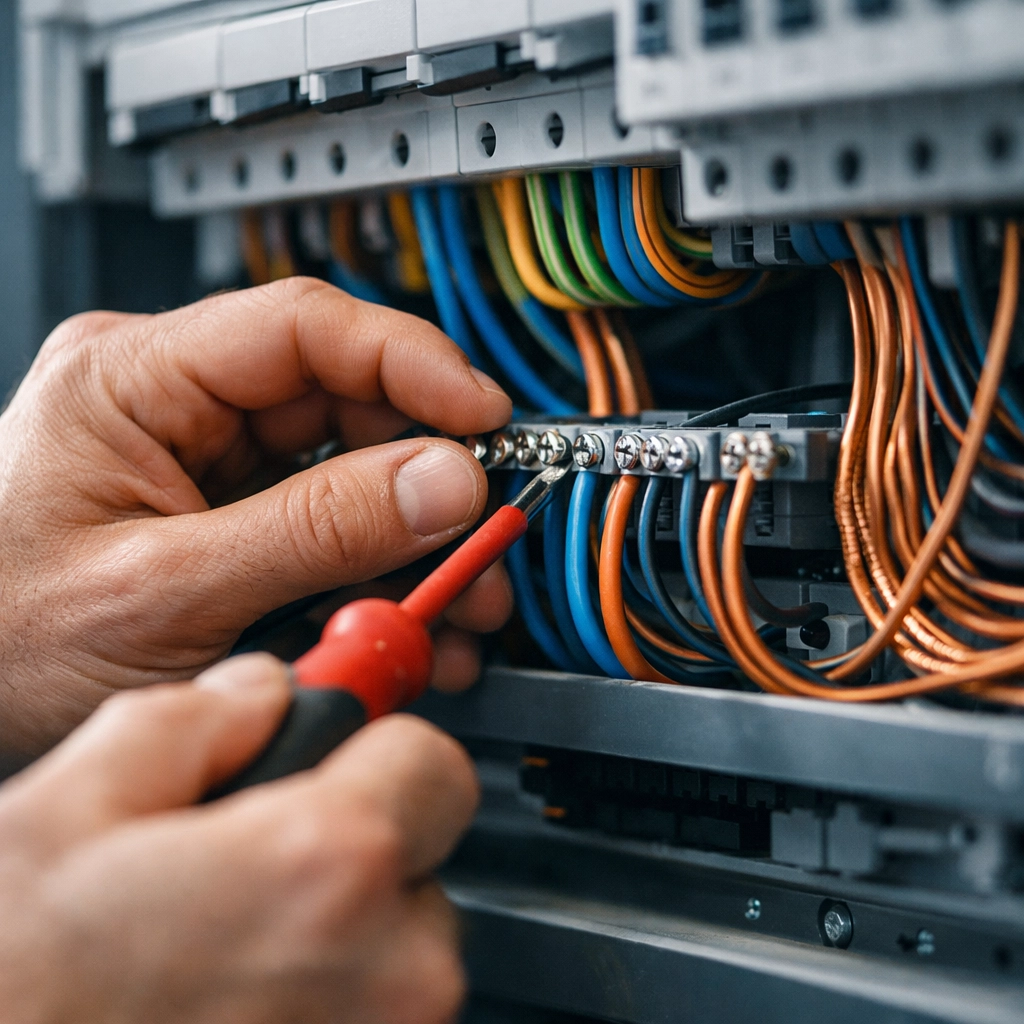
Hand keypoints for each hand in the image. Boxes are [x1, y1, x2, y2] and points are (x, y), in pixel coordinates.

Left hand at [0, 279, 512, 759]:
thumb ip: (313, 533)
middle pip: (344, 406)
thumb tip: (440, 482)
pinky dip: (380, 581)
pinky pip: (331, 534)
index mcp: (132, 377)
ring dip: (417, 544)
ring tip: (458, 602)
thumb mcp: (165, 592)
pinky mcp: (234, 527)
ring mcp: (209, 469)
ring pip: (352, 476)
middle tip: (482, 540)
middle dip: (427, 479)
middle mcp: (177, 407)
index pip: (303, 328)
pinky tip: (410, 624)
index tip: (484, 419)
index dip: (412, 364)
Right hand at [0, 654, 478, 1023]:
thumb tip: (263, 690)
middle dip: (353, 837)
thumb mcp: (72, 805)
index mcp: (332, 867)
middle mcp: (393, 970)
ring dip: (337, 922)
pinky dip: (324, 986)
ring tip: (228, 941)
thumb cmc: (17, 992)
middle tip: (255, 858)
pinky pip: (379, 1003)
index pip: (436, 758)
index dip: (374, 746)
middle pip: (420, 851)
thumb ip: (200, 715)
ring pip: (402, 935)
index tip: (334, 758)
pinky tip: (235, 993)